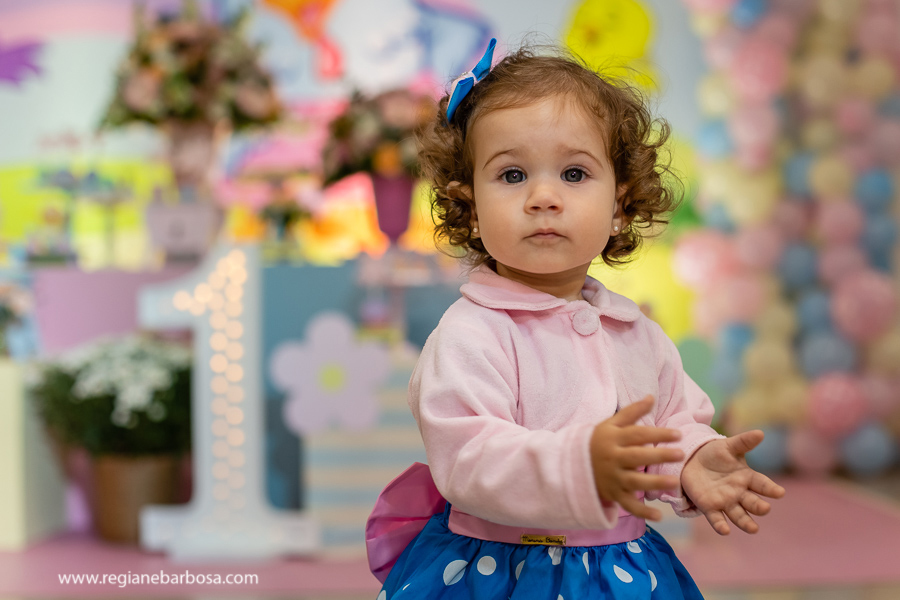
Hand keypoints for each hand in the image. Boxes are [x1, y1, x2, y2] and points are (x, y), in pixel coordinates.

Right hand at [590, 396, 683, 520]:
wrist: (571, 464)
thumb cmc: (597, 441)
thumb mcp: (610, 424)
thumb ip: (632, 412)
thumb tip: (651, 397)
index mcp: (613, 439)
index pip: (637, 435)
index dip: (657, 434)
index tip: (678, 434)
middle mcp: (613, 459)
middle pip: (637, 457)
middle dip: (659, 456)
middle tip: (681, 454)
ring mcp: (613, 478)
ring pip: (634, 482)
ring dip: (654, 483)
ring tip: (674, 482)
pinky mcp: (613, 494)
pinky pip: (628, 505)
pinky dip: (642, 512)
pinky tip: (659, 515)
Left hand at [681, 431, 785, 535]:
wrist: (692, 460)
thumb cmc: (715, 454)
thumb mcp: (728, 446)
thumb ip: (743, 442)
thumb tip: (760, 433)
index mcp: (747, 477)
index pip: (762, 484)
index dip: (771, 489)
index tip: (780, 492)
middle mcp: (739, 493)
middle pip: (752, 502)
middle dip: (759, 507)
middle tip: (765, 509)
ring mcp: (725, 501)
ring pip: (738, 515)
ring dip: (745, 522)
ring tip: (753, 529)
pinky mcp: (709, 507)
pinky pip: (716, 518)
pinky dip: (720, 525)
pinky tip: (724, 530)